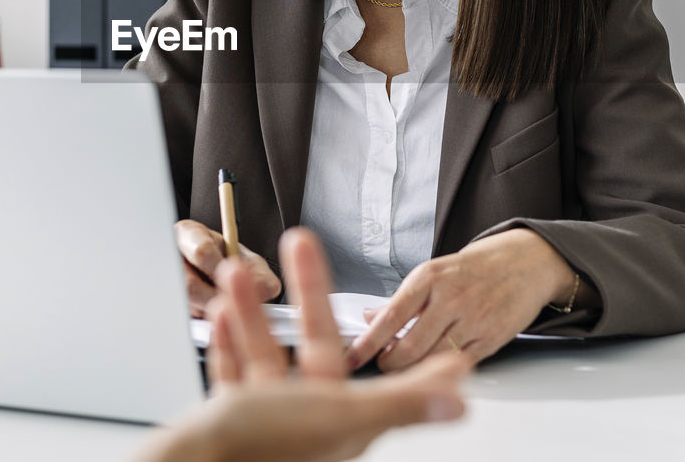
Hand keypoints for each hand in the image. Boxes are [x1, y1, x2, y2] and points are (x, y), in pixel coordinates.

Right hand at [136, 228, 469, 461]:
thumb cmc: (260, 447)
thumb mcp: (338, 415)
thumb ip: (400, 403)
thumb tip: (460, 402)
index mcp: (341, 421)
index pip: (383, 379)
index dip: (400, 350)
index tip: (412, 324)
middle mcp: (307, 420)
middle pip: (315, 346)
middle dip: (307, 293)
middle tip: (300, 242)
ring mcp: (266, 421)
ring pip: (267, 354)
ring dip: (256, 311)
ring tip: (240, 272)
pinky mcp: (230, 421)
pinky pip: (234, 374)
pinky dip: (230, 342)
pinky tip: (223, 313)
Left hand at [346, 228, 575, 371]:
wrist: (525, 262)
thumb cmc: (475, 268)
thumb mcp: (434, 273)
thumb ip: (402, 299)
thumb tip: (369, 318)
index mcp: (429, 278)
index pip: (390, 316)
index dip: (368, 342)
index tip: (352, 356)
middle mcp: (451, 298)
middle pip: (409, 346)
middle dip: (389, 363)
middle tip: (381, 366)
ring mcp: (473, 320)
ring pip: (433, 360)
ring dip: (412, 371)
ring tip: (403, 369)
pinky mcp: (492, 338)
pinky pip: (458, 363)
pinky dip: (441, 370)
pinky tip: (433, 368)